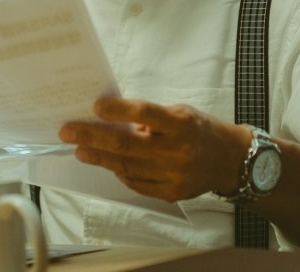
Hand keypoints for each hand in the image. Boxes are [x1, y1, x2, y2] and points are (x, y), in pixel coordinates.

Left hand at [58, 97, 248, 201]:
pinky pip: (136, 183)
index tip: (94, 106)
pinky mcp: (171, 193)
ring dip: (98, 157)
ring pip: (126, 167)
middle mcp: (177, 151)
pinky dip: (119, 173)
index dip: (117, 110)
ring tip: (79, 149)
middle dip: (92, 137)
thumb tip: (111, 117)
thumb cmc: (200, 130)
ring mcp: (173, 175)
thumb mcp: (180, 112)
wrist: (232, 161)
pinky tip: (106, 163)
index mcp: (180, 124)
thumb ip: (149, 117)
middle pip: (126, 144)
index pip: (144, 114)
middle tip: (67, 132)